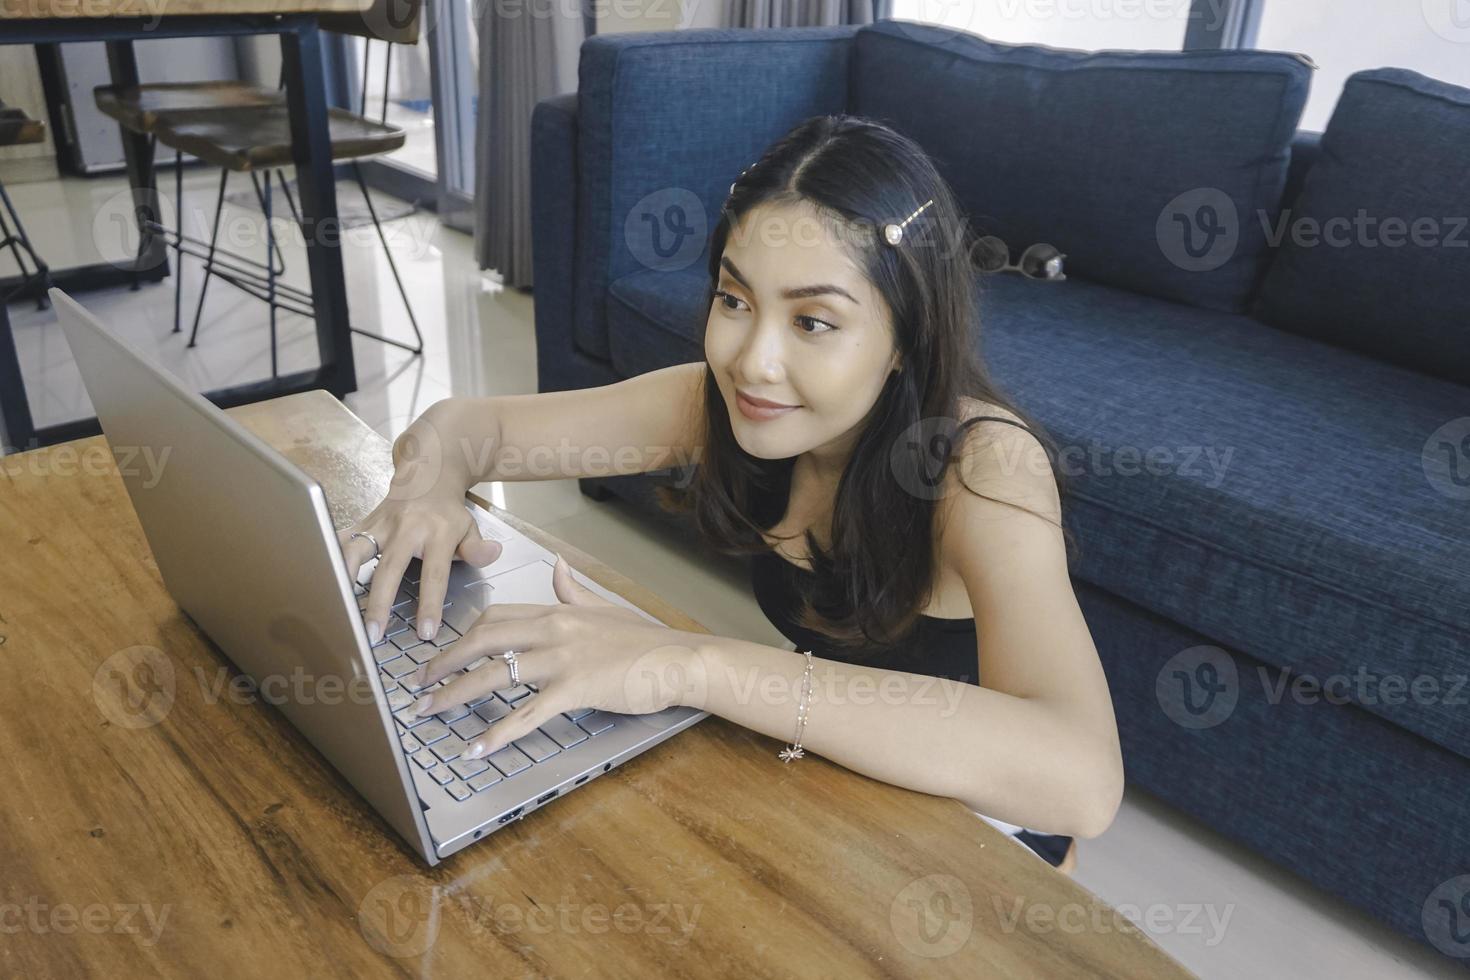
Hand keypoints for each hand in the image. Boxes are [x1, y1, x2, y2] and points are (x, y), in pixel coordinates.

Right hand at [338, 479, 503, 646]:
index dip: (429, 604)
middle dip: (379, 603)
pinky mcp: (363, 523)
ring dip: (344, 579)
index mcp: (437, 533)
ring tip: (335, 609)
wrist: (427, 473)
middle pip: (389, 568)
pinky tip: (318, 580)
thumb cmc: (448, 511)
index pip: (434, 574)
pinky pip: (341, 540)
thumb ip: (477, 548)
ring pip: (356, 550)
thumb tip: (492, 554)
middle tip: (372, 634)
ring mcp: (380, 524)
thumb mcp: (471, 527)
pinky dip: (328, 558)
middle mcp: (406, 528)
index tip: (425, 632)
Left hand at [402, 555, 703, 760]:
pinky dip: (496, 733)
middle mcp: (553, 629)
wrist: (679, 659)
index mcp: (557, 611)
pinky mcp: (575, 688)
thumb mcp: (605, 608)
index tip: (444, 652)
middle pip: (482, 639)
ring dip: (454, 693)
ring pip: (494, 673)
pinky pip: (526, 713)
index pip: (496, 616)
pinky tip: (475, 748)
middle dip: (443, 662)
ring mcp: (562, 658)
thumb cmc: (646, 640)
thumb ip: (573, 590)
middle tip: (418, 683)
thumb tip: (556, 566)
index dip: (463, 635)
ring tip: (429, 711)